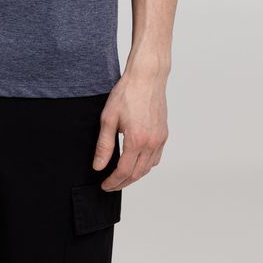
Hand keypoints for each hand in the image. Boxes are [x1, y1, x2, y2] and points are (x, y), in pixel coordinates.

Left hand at [92, 69, 168, 190]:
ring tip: (121, 176)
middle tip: (110, 184)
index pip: (124, 171)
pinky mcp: (163, 134)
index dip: (113, 181)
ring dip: (135, 175)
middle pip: (137, 173)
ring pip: (148, 168)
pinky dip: (146, 165)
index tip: (104, 185)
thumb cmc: (127, 93)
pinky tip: (137, 162)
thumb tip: (99, 166)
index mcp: (136, 140)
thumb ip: (104, 145)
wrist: (147, 77)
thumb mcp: (108, 118)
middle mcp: (151, 143)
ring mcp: (160, 139)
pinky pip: (156, 158)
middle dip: (123, 182)